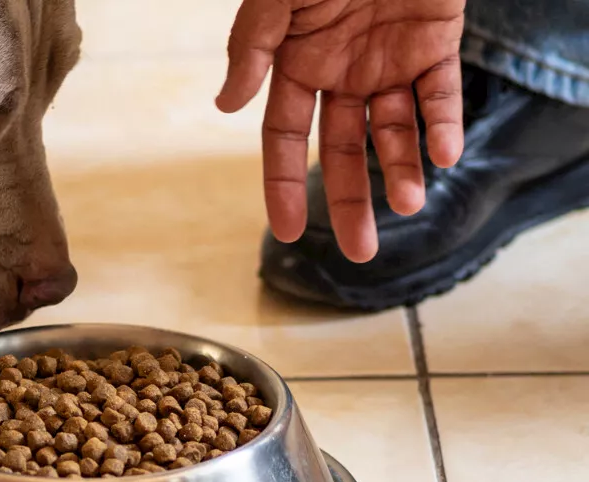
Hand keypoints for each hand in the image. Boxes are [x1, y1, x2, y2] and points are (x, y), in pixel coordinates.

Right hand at [217, 0, 465, 262]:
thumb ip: (252, 47)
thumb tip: (225, 106)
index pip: (283, 140)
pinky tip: (443, 154)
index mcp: (296, 64)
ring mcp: (389, 60)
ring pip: (393, 131)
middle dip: (350, 201)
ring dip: (401, 170)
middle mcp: (341, 72)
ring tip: (408, 204)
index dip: (282, 186)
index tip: (283, 232)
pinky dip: (444, 124)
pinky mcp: (435, 42)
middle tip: (359, 251)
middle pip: (343, 151)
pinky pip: (440, 93)